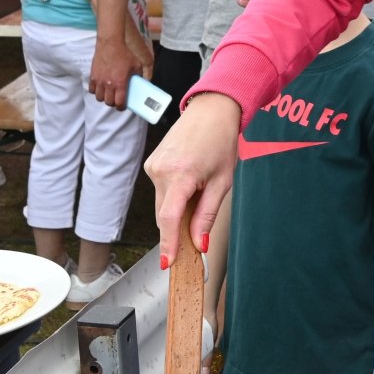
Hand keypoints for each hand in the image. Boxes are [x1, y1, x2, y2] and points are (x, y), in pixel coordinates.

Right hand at [89, 34, 137, 108]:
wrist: (110, 44)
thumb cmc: (124, 54)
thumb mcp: (136, 65)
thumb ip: (138, 76)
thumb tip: (140, 83)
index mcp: (120, 83)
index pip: (119, 103)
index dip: (121, 107)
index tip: (123, 106)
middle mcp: (109, 84)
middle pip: (109, 102)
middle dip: (113, 103)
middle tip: (116, 99)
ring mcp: (99, 80)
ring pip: (99, 98)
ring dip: (104, 98)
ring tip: (108, 93)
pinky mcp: (93, 76)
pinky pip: (91, 90)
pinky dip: (96, 91)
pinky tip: (100, 87)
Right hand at [145, 95, 241, 263]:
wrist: (211, 110)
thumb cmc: (220, 142)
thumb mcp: (222, 182)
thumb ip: (207, 214)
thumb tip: (200, 243)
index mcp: (180, 174)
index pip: (168, 219)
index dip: (168, 244)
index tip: (168, 264)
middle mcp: (160, 170)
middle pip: (164, 215)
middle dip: (177, 230)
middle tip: (195, 241)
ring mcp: (153, 166)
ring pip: (162, 204)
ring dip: (176, 211)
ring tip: (199, 193)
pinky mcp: (151, 163)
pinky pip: (160, 190)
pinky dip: (173, 196)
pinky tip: (189, 184)